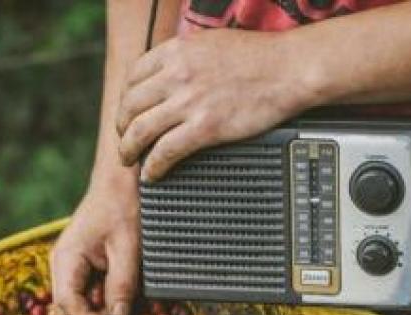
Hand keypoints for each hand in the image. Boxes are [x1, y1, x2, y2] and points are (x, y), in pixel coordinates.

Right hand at [50, 173, 139, 314]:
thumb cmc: (124, 207)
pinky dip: (103, 302)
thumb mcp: (128, 247)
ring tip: (125, 314)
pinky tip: (122, 301)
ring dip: (99, 314)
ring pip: (77, 305)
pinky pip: (88, 294)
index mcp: (66, 258)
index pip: (67, 305)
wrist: (123, 182)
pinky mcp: (83, 268)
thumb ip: (122, 283)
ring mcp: (71, 267)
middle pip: (67, 310)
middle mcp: (62, 265)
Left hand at [116, 29, 307, 180]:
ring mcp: (189, 101)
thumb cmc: (260, 58)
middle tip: (124, 141)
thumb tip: (173, 74)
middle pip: (130, 105)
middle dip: (121, 127)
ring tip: (130, 161)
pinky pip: (165, 151)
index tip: (128, 113)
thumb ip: (187, 58)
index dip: (125, 99)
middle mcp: (177, 74)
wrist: (289, 69)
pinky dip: (153, 166)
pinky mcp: (204, 127)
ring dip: (129, 149)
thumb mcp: (213, 44)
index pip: (133, 76)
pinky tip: (153, 174)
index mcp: (178, 51)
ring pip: (140, 130)